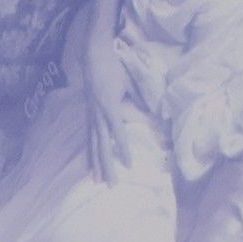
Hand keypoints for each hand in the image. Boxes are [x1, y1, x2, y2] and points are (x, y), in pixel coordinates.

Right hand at [85, 43, 132, 183]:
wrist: (93, 55)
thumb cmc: (115, 67)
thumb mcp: (130, 81)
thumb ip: (140, 98)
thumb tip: (154, 114)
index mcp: (110, 107)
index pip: (118, 133)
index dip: (124, 149)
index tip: (129, 166)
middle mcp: (98, 115)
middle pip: (102, 145)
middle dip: (107, 166)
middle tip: (112, 185)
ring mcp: (91, 116)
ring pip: (93, 145)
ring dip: (96, 164)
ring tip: (98, 181)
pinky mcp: (88, 116)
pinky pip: (88, 139)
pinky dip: (89, 153)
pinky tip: (89, 166)